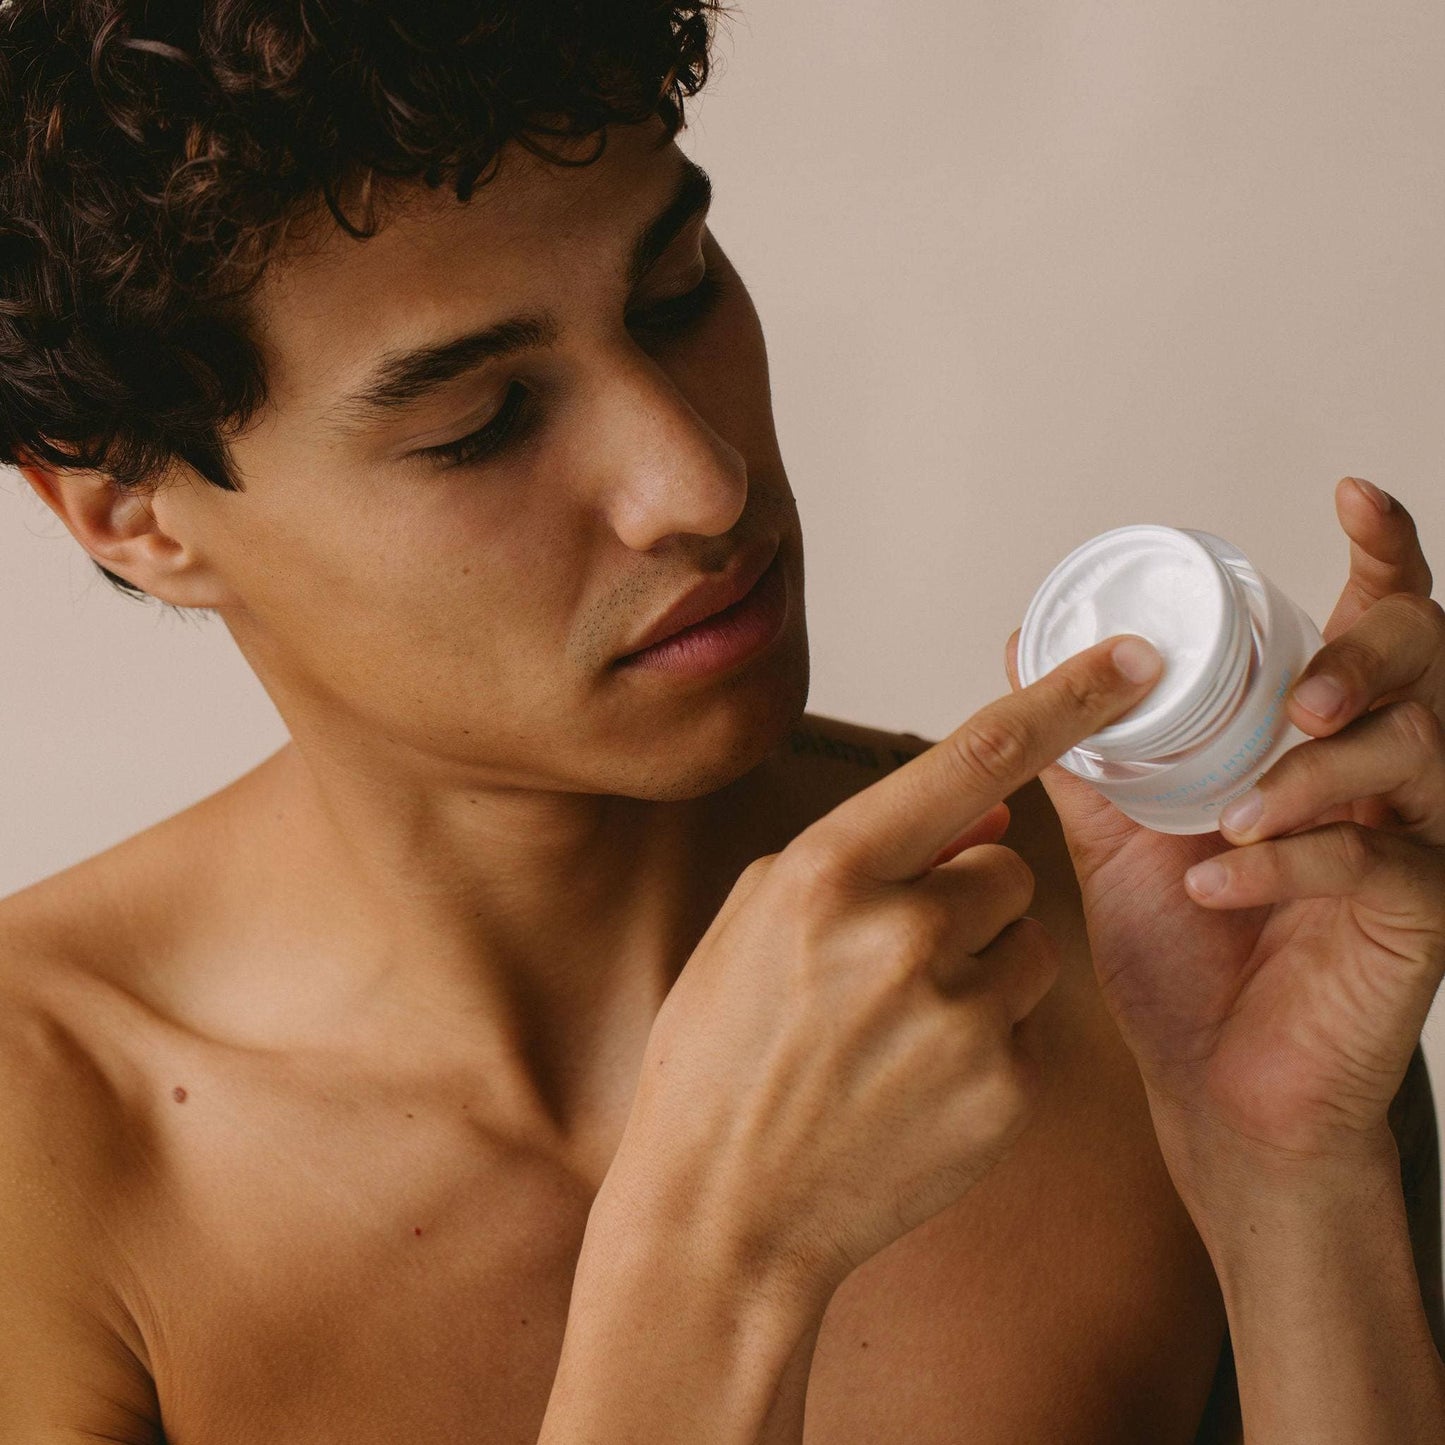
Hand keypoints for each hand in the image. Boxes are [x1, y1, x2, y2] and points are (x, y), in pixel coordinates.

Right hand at [600, 634, 1163, 1315]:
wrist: (723, 1212)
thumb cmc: (723, 1055)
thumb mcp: (761, 916)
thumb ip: (872, 849)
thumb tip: (989, 817)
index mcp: (832, 871)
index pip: (973, 758)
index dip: (1062, 699)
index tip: (1131, 659)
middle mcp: (905, 933)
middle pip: (1007, 868)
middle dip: (970, 898)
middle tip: (895, 962)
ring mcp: (961, 1017)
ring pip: (1031, 944)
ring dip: (985, 967)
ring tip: (900, 1029)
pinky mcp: (1006, 1091)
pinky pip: (1030, 1024)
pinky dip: (988, 1040)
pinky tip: (915, 1082)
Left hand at [1007, 477, 1444, 1179]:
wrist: (1208, 1084)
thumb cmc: (1177, 955)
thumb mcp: (1120, 831)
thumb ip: (1089, 745)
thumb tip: (1025, 650)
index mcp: (1321, 739)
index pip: (1380, 621)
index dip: (1387, 550)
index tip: (1350, 499)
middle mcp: (1384, 778)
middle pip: (1427, 662)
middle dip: (1366, 656)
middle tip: (1297, 696)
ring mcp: (1418, 847)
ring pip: (1419, 754)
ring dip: (1318, 769)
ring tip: (1237, 805)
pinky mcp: (1422, 922)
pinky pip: (1376, 866)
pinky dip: (1288, 862)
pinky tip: (1214, 883)